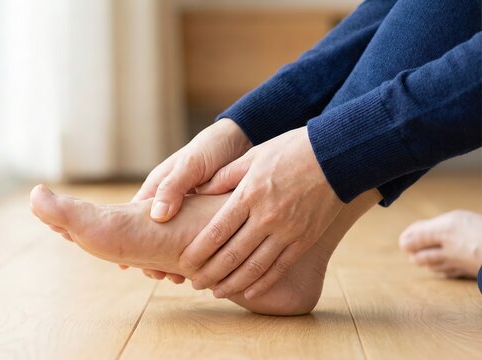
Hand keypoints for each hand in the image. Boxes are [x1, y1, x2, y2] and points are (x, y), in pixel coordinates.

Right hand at [128, 118, 251, 282]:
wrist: (241, 140)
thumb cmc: (211, 148)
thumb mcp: (191, 165)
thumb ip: (174, 188)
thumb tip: (157, 217)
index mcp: (158, 188)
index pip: (137, 220)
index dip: (133, 242)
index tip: (130, 266)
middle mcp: (169, 201)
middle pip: (153, 235)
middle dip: (154, 257)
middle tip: (161, 277)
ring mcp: (187, 211)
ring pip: (175, 242)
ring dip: (175, 260)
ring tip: (180, 279)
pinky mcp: (206, 216)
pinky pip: (196, 239)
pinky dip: (196, 254)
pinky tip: (202, 268)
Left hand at [181, 126, 342, 298]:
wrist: (335, 156)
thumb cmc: (290, 151)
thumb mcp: (252, 156)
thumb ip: (224, 176)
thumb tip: (199, 190)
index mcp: (248, 195)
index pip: (216, 231)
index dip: (198, 251)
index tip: (184, 262)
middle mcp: (266, 217)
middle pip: (232, 254)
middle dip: (209, 273)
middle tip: (194, 283)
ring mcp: (287, 231)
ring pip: (254, 266)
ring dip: (232, 283)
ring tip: (215, 292)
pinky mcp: (304, 240)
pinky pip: (280, 267)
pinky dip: (262, 283)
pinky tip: (248, 293)